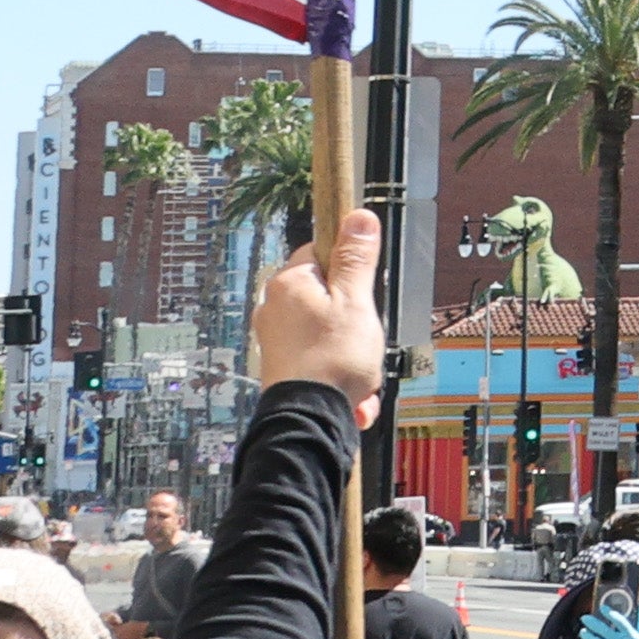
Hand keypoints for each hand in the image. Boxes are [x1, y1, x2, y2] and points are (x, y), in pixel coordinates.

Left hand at [248, 209, 383, 403]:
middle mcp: (274, 309)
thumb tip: (358, 218)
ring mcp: (275, 341)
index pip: (320, 254)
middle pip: (326, 298)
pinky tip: (352, 397)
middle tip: (365, 337)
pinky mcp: (281, 369)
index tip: (364, 288)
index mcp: (289, 284)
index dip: (349, 271)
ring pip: (326, 335)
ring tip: (361, 376)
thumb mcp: (355, 301)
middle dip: (353, 321)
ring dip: (351, 356)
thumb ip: (356, 259)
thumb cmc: (331, 361)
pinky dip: (337, 378)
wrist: (309, 421)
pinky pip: (318, 363)